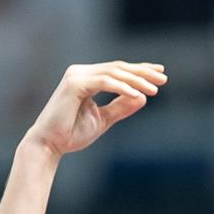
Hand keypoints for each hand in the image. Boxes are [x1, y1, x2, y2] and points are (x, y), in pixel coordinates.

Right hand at [25, 60, 166, 156]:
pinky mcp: (74, 84)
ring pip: (113, 73)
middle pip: (118, 68)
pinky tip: (137, 94)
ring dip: (136, 80)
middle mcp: (81, 72)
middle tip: (164, 78)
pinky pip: (104, 82)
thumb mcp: (104, 119)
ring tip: (155, 89)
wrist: (49, 145)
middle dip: (142, 73)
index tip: (161, 74)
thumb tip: (143, 97)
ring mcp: (76, 76)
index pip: (117, 70)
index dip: (139, 71)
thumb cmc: (72, 134)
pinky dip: (122, 87)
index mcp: (87, 78)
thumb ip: (121, 107)